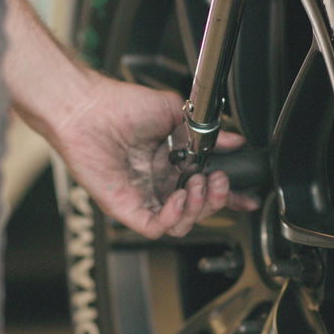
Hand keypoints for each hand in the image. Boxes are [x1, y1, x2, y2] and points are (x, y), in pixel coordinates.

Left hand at [28, 76, 257, 238]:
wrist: (88, 109)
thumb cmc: (120, 106)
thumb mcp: (174, 113)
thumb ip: (206, 131)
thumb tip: (233, 139)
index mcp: (172, 164)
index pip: (205, 189)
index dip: (228, 197)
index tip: (245, 196)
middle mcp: (158, 183)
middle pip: (198, 211)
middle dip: (216, 200)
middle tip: (218, 181)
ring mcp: (143, 197)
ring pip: (181, 225)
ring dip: (197, 209)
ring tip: (196, 185)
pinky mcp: (126, 208)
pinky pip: (155, 227)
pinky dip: (173, 217)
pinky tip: (178, 198)